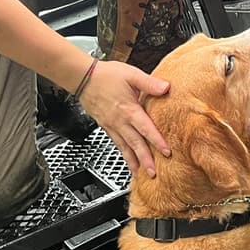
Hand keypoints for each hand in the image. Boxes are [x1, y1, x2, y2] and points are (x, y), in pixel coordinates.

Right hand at [78, 61, 171, 175]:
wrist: (83, 78)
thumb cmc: (107, 75)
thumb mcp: (131, 75)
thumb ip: (149, 83)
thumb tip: (166, 87)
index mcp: (129, 109)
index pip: (146, 129)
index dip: (157, 141)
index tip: (167, 153)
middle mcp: (120, 121)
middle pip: (135, 144)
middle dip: (145, 160)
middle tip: (153, 173)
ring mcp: (112, 125)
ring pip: (125, 147)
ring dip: (133, 161)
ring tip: (141, 174)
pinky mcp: (106, 126)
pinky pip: (116, 143)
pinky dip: (123, 154)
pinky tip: (127, 159)